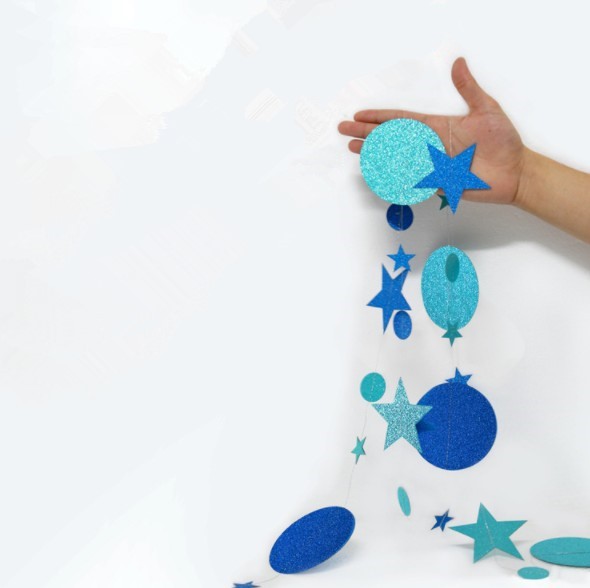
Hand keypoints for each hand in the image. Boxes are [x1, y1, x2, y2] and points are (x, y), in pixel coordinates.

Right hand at [338, 57, 525, 205]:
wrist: (515, 172)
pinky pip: (410, 177)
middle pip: (391, 138)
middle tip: (344, 131)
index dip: (379, 118)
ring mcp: (431, 163)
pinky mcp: (436, 181)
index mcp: (437, 125)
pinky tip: (375, 170)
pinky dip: (392, 175)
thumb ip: (468, 89)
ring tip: (354, 149)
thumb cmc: (503, 141)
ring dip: (374, 153)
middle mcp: (430, 144)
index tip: (359, 116)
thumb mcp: (486, 109)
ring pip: (395, 157)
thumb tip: (458, 63)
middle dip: (366, 134)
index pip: (401, 120)